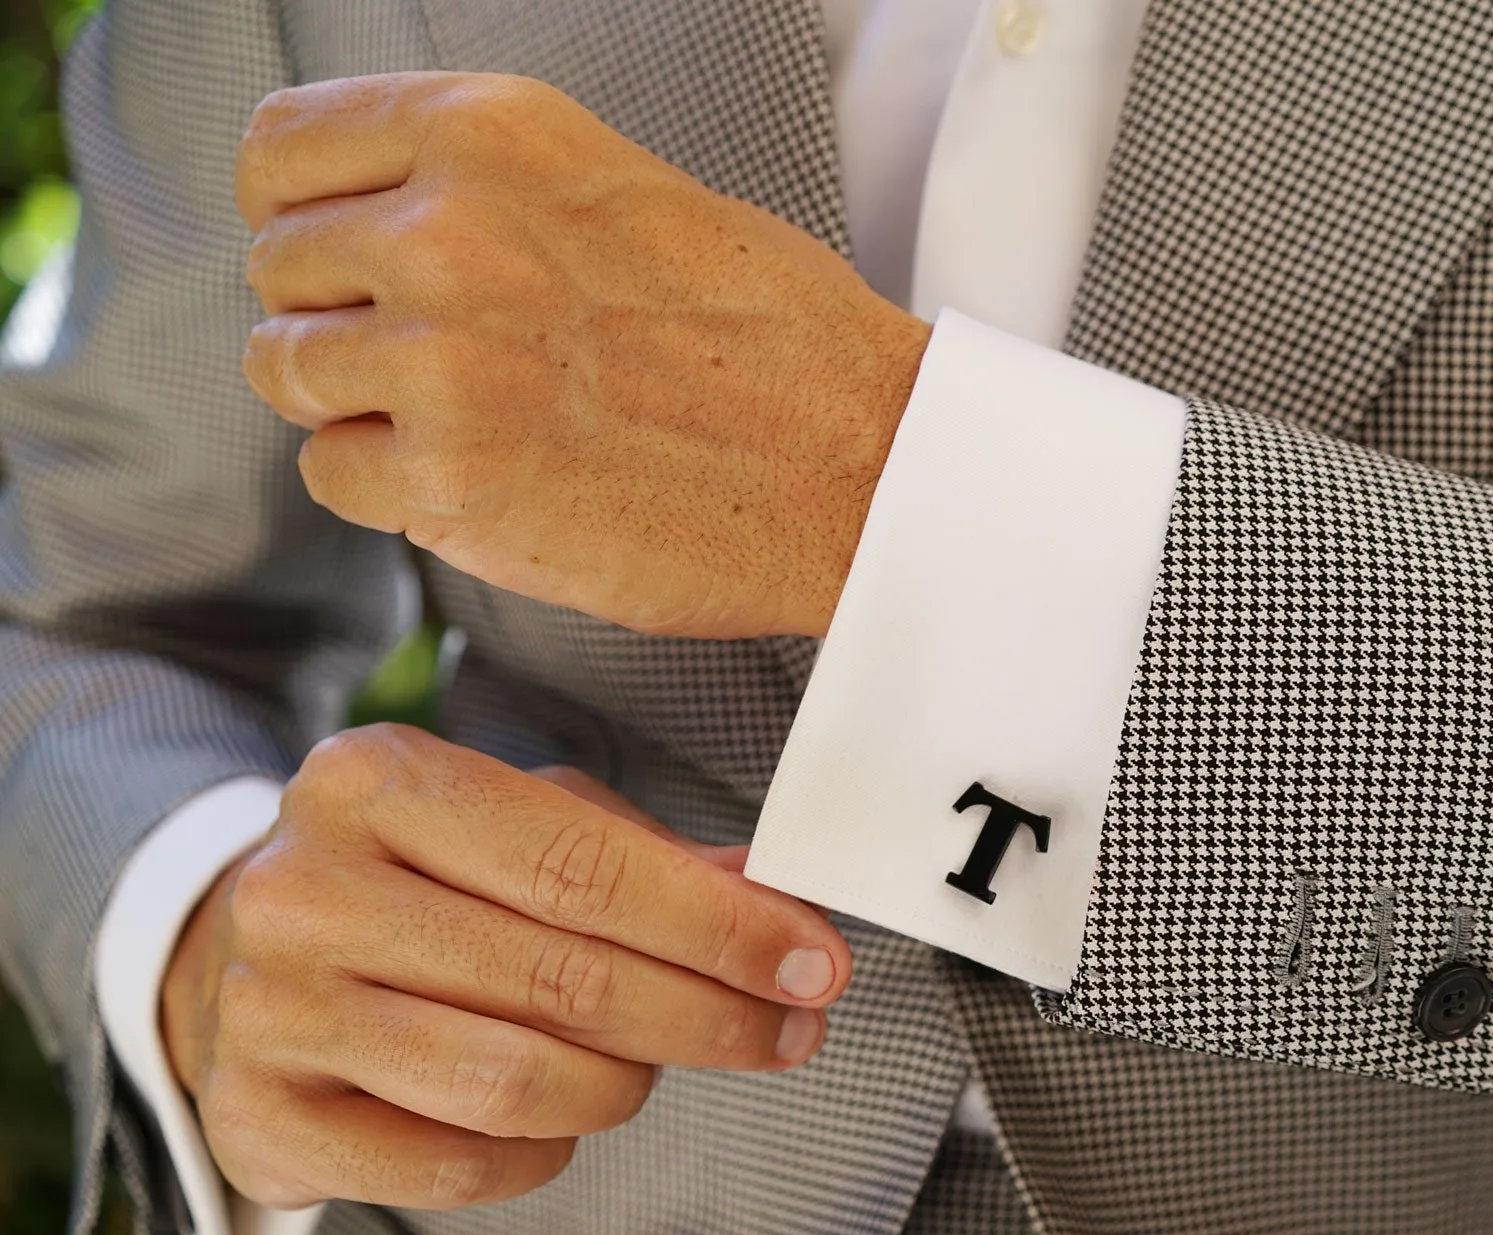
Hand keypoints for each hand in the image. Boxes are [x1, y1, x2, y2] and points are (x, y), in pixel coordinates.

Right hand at [159, 724, 850, 1209]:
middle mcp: (307, 887)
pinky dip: (541, 1152)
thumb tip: (775, 896)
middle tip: (786, 1029)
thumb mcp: (520, 824)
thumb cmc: (417, 882)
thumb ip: (645, 856)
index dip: (718, 924)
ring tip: (652, 1068)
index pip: (584, 864)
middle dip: (708, 1013)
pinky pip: (455, 1166)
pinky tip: (557, 1117)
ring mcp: (272, 1007)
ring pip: (514, 1081)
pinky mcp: (260, 1116)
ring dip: (624, 1086)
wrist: (241, 956)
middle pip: (563, 977)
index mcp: (377, 781)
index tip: (811, 961)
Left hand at [235, 72, 930, 639]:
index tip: (342, 258)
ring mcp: (442, 358)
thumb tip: (367, 225)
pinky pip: (330, 474)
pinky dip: (389, 489)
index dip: (301, 211)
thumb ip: (483, 187)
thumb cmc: (769, 334)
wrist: (860, 462)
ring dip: (358, 405)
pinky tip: (482, 479)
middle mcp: (448, 229)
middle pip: (277, 267)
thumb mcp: (622, 189)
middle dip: (340, 317)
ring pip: (288, 372)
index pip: (279, 148)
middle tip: (438, 360)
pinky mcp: (449, 478)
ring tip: (468, 421)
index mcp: (491, 131)